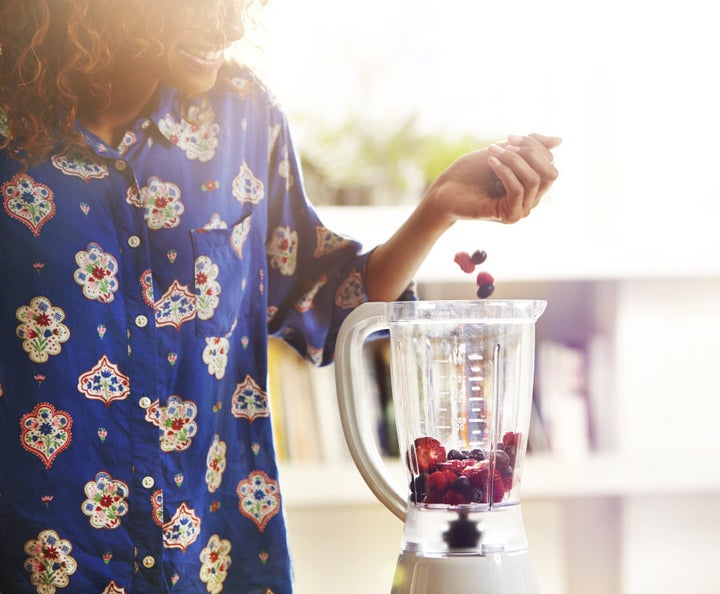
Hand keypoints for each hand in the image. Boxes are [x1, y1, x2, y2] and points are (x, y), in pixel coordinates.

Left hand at [423, 133, 560, 225]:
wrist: (445, 191)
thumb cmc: (471, 172)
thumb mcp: (504, 152)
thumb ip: (530, 146)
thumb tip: (560, 140)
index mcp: (532, 184)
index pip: (549, 162)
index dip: (533, 145)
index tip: (509, 137)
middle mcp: (531, 199)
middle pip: (550, 172)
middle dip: (530, 152)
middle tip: (505, 143)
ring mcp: (522, 209)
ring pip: (534, 180)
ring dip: (513, 160)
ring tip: (491, 152)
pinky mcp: (509, 216)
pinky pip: (518, 190)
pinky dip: (505, 172)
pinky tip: (490, 162)